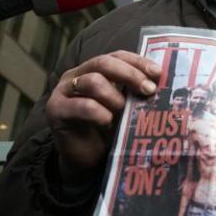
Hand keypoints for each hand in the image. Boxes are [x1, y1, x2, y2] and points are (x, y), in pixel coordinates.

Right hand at [45, 51, 158, 183]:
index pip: (117, 56)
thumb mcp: (124, 107)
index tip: (157, 74)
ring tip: (123, 111)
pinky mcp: (56, 110)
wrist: (85, 159)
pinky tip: (107, 122)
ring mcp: (63, 91)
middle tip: (148, 90)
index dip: (138, 62)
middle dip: (130, 74)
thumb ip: (134, 92)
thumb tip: (159, 83)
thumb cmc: (107, 131)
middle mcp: (76, 75)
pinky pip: (82, 105)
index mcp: (93, 70)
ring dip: (114, 96)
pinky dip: (100, 113)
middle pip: (104, 62)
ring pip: (92, 81)